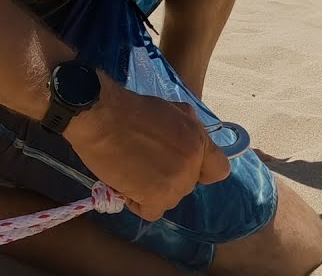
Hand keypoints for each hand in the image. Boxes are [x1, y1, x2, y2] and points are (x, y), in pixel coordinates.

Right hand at [65, 77, 229, 220]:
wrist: (103, 115)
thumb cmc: (132, 109)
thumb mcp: (173, 111)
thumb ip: (188, 130)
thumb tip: (189, 143)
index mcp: (199, 140)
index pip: (218, 170)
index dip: (201, 171)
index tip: (182, 167)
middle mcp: (193, 162)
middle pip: (188, 185)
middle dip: (169, 178)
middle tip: (146, 165)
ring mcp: (177, 180)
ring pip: (170, 199)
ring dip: (152, 191)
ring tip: (132, 172)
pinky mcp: (156, 195)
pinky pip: (152, 211)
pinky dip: (137, 203)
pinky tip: (125, 186)